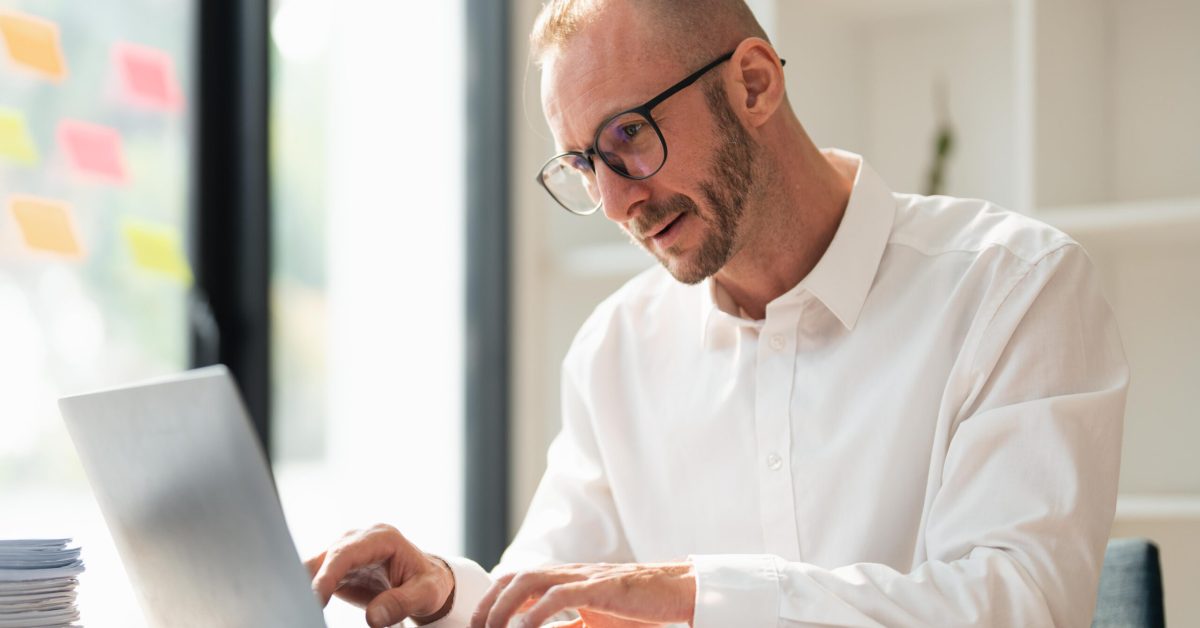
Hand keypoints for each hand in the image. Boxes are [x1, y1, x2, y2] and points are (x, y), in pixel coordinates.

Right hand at [307, 524, 454, 627]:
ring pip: (316, 564)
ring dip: (304, 582)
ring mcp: (349, 550)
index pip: (346, 552)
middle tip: (299, 605)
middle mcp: (361, 539)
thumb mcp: (426, 594)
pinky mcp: (341, 565)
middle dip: (309, 578)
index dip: (328, 574)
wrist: (427, 580)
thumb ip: (401, 603)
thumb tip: (373, 618)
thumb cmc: (428, 583)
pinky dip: (308, 588)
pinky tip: (303, 604)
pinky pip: (318, 574)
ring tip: (298, 606)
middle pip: (326, 556)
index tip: (315, 597)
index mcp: (383, 538)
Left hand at [469, 562, 694, 627]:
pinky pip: (561, 596)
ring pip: (530, 580)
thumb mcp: (596, 623)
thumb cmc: (641, 609)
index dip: (493, 599)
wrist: (680, 592)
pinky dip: (537, 612)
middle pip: (516, 577)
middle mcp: (571, 573)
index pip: (519, 581)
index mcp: (568, 580)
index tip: (479, 626)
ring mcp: (585, 578)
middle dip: (489, 603)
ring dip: (505, 605)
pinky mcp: (601, 587)